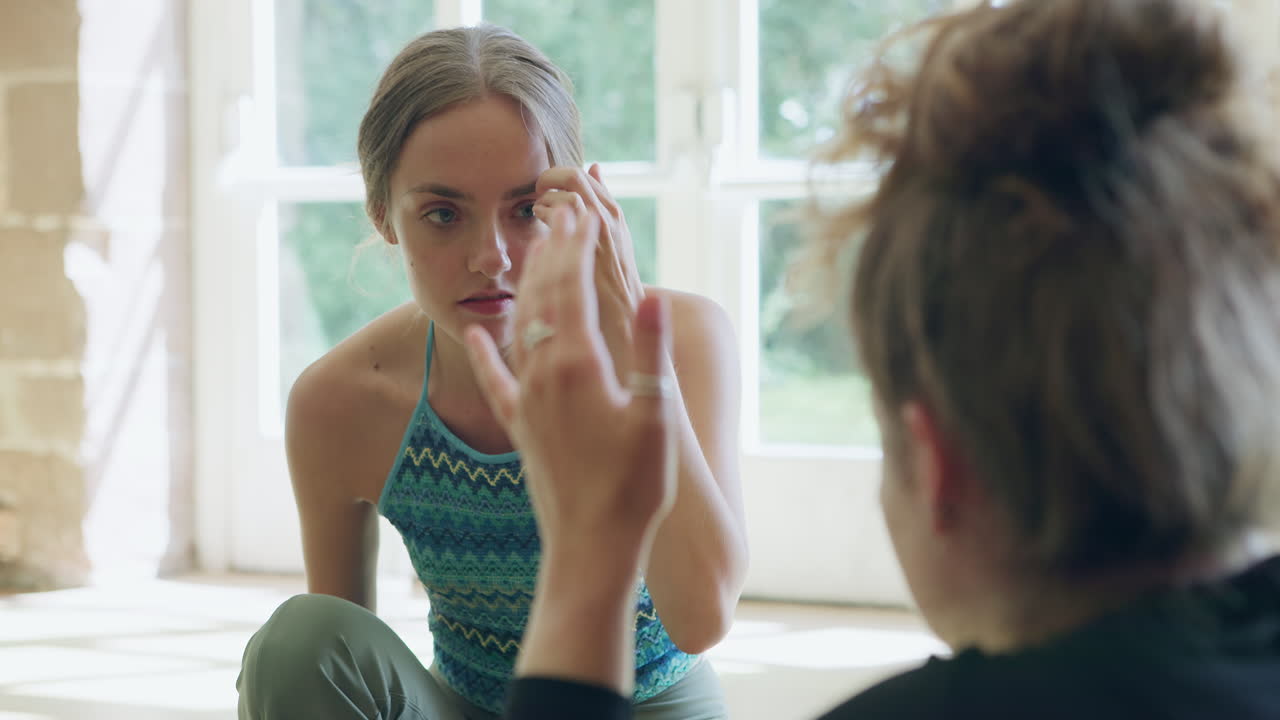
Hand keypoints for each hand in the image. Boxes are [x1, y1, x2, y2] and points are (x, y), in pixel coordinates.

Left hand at [464, 207, 675, 553]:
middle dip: (550, 251)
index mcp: (577, 365)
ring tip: (530, 251)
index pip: (572, 287)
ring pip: (519, 328)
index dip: (577, 246)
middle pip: (541, 297)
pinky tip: (472, 331)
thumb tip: (649, 292)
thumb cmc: (634, 488)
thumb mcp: (655, 415)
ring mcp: (527, 401)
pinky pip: (496, 379)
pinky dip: (483, 351)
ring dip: (526, 285)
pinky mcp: (521, 428)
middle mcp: (543, 375)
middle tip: (557, 211)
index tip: (583, 209)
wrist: (591, 548)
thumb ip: (648, 350)